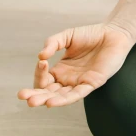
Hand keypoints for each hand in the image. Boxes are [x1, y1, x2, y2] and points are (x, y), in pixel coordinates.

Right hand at [17, 23, 134, 107]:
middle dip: (35, 95)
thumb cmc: (91, 35)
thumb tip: (40, 56)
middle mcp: (68, 79)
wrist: (113, 33)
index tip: (41, 62)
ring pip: (60, 96)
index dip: (39, 74)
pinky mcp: (92, 84)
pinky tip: (52, 102)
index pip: (44, 79)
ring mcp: (79, 83)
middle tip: (22, 96)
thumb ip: (53, 43)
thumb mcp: (67, 36)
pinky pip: (76, 95)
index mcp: (61, 70)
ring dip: (46, 100)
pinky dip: (64, 99)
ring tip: (33, 102)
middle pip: (48, 92)